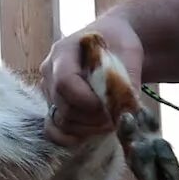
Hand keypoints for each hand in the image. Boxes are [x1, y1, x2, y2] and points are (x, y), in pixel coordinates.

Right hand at [40, 21, 143, 147]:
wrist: (111, 42)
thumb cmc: (118, 42)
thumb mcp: (129, 52)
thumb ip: (128, 78)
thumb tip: (129, 109)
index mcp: (64, 51)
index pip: (65, 82)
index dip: (87, 100)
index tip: (109, 105)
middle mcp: (50, 72)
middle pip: (64, 106)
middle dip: (93, 118)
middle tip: (117, 117)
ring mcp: (49, 91)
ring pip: (61, 121)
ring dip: (89, 128)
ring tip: (111, 120)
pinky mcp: (54, 106)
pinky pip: (54, 129)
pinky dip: (72, 136)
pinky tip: (91, 133)